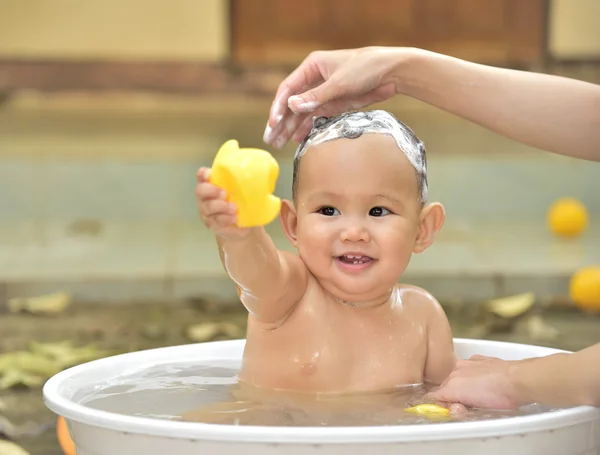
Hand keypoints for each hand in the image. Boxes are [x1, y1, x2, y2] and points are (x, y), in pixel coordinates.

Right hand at [196, 167, 249, 238]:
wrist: (243, 225)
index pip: (202, 176)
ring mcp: (207, 212)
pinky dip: (226, 219)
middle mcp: (205, 197)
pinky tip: (235, 219)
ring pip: (208, 208)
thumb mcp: (244, 191)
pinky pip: (216, 222)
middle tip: (225, 193)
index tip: (209, 174)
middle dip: (212, 190)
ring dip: (221, 206)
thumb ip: (247, 183)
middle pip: (201, 191)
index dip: (203, 174)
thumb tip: (268, 175)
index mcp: (212, 184)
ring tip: (234, 208)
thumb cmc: (241, 202)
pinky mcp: (213, 225)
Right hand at [264, 47, 406, 148]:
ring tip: (278, 144)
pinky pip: (315, 118)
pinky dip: (306, 128)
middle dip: (281, 122)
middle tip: (270, 139)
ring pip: (302, 113)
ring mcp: (324, 93)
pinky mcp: (335, 103)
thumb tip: (292, 105)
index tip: (274, 123)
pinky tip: (297, 139)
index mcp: (312, 67)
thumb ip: (316, 97)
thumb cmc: (365, 68)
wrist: (391, 72)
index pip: (288, 89)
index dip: (278, 107)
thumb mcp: (339, 83)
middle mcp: (315, 79)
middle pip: (292, 103)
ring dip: (291, 128)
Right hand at [428, 355, 519, 409]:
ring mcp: (467, 363)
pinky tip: (485, 380)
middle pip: (446, 385)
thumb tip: (449, 406)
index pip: (437, 395)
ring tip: (480, 393)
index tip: (457, 410)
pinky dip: (473, 373)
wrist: (516, 379)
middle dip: (454, 395)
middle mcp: (455, 371)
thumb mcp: (474, 409)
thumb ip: (456, 407)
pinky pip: (469, 366)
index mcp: (451, 384)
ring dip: (463, 384)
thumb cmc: (499, 396)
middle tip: (469, 406)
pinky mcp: (478, 358)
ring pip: (457, 375)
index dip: (446, 405)